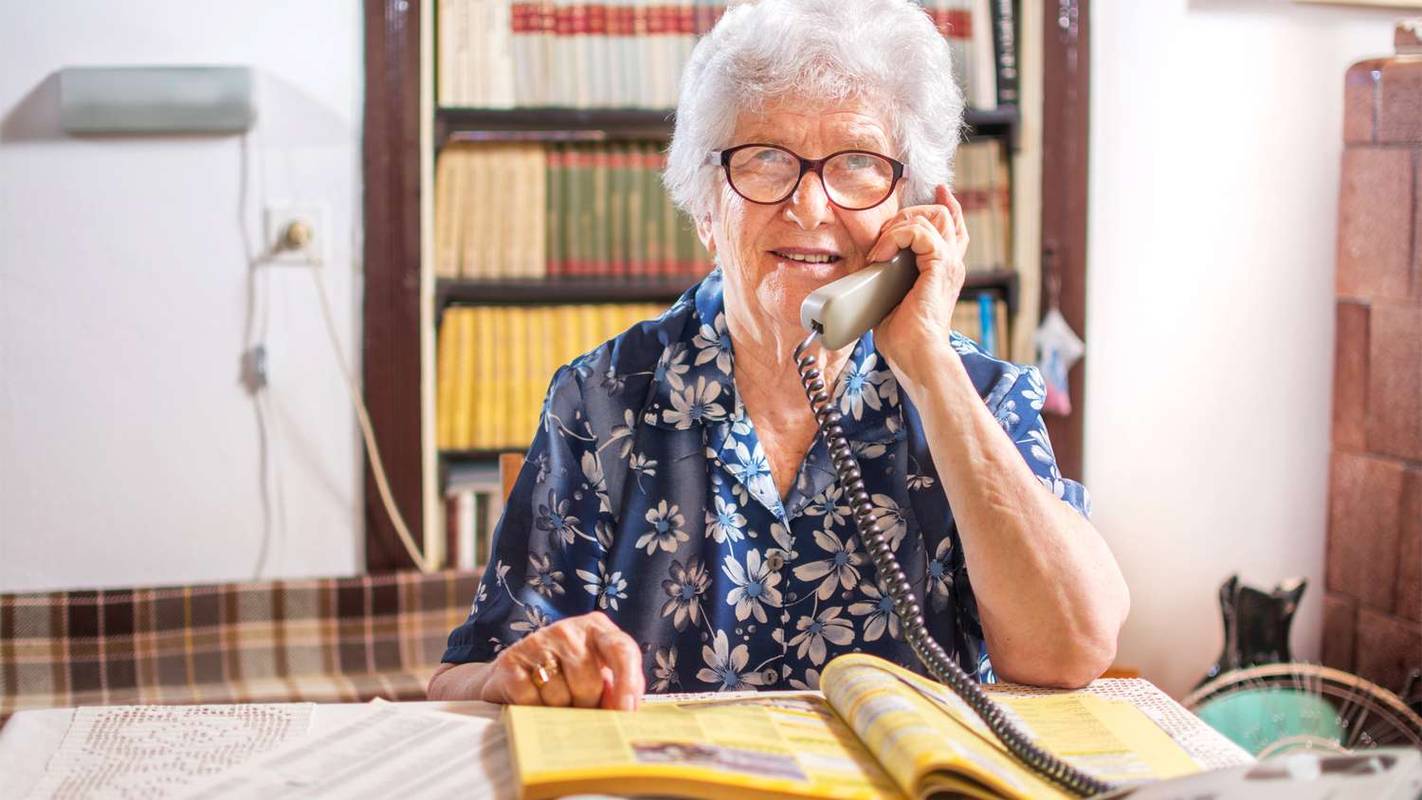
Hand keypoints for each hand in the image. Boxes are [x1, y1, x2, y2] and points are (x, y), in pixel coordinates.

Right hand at [480, 611, 645, 709]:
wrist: (514, 673)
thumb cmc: (568, 677)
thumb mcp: (597, 675)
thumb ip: (616, 688)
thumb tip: (625, 713)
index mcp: (597, 628)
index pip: (622, 650)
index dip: (628, 683)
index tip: (626, 712)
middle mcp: (568, 630)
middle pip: (589, 684)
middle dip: (586, 706)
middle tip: (578, 706)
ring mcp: (537, 642)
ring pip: (559, 697)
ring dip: (558, 711)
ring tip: (553, 702)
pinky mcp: (511, 661)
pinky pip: (531, 701)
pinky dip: (533, 711)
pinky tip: (533, 700)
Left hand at [863, 185, 968, 377]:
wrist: (917, 355)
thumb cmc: (903, 338)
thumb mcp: (890, 300)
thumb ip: (885, 281)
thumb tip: (862, 273)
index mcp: (944, 271)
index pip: (954, 228)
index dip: (947, 205)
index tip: (938, 190)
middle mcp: (952, 263)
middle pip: (944, 214)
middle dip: (910, 213)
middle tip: (885, 233)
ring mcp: (949, 263)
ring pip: (934, 216)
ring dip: (899, 225)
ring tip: (881, 249)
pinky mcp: (939, 265)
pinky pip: (919, 232)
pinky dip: (895, 237)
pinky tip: (880, 256)